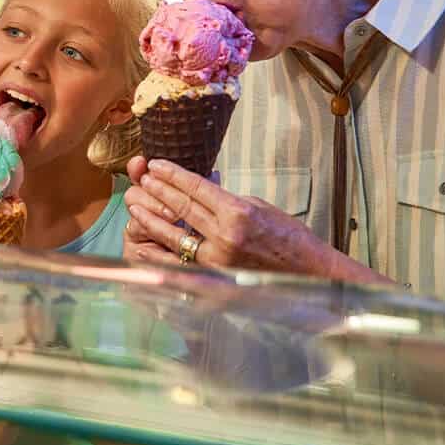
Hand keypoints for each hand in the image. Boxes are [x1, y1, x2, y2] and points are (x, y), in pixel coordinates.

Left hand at [124, 156, 340, 277]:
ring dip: (152, 218)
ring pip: (174, 235)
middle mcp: (225, 236)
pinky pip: (181, 260)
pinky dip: (162, 249)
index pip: (196, 188)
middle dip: (157, 191)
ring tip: (136, 204)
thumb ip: (226, 199)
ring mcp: (218, 260)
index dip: (172, 175)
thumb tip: (201, 187)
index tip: (155, 165)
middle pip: (181, 208)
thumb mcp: (259, 207)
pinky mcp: (215, 278)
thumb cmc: (288, 238)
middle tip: (141, 179)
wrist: (309, 274)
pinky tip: (147, 240)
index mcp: (238, 213)